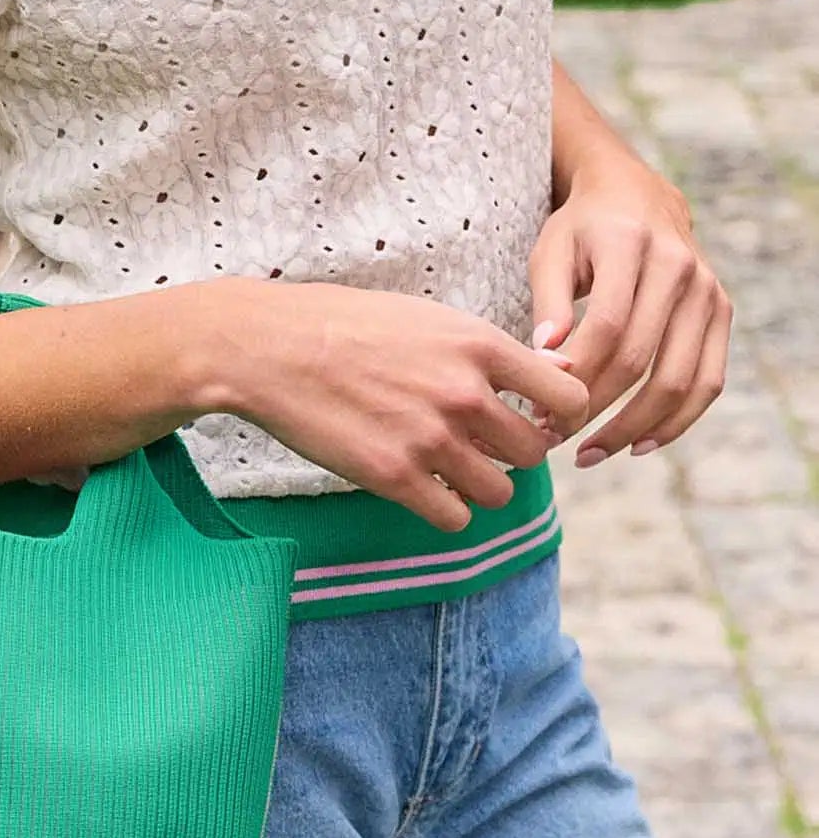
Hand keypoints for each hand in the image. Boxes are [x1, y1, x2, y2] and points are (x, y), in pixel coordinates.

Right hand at [212, 280, 589, 533]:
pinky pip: (455, 518)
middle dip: (512, 453)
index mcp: (478, 344)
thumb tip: (554, 373)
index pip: (567, 396)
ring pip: (500, 492)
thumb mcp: (428, 318)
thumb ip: (488, 351)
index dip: (558, 414)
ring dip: (480, 485)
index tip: (534, 418)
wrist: (270, 347)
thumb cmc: (346, 324)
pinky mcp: (395, 477)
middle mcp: (464, 393)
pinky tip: (421, 486)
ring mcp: (430, 438)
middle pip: (534, 451)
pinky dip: (445, 509)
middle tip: (480, 445)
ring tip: (448, 467)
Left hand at [527, 156, 732, 467]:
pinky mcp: (722, 313)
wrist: (636, 195)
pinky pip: (708, 381)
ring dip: (634, 426)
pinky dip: (677, 421)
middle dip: (595, 407)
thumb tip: (546, 363)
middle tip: (554, 436)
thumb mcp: (551, 251)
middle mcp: (678, 267)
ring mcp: (707, 291)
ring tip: (591, 452)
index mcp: (629, 244)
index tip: (540, 408)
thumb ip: (548, 303)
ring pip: (679, 379)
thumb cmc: (582, 230)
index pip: (607, 325)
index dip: (576, 374)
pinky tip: (639, 444)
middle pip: (640, 357)